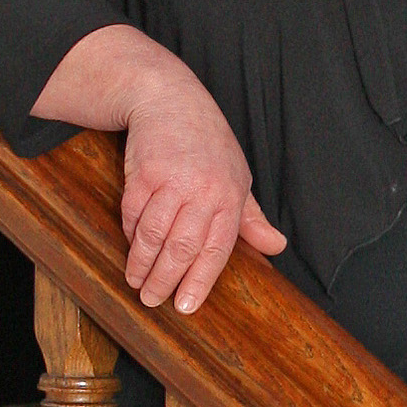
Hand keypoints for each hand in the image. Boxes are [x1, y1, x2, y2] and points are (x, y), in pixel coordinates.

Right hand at [115, 44, 288, 312]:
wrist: (171, 100)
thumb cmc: (209, 143)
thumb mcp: (239, 176)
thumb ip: (252, 218)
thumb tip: (276, 247)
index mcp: (230, 197)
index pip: (216, 249)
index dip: (199, 281)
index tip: (185, 306)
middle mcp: (203, 191)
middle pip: (182, 247)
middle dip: (165, 280)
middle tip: (152, 300)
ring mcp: (172, 181)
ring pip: (154, 235)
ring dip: (142, 264)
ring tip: (136, 282)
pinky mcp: (143, 172)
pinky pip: (133, 213)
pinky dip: (130, 234)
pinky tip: (131, 247)